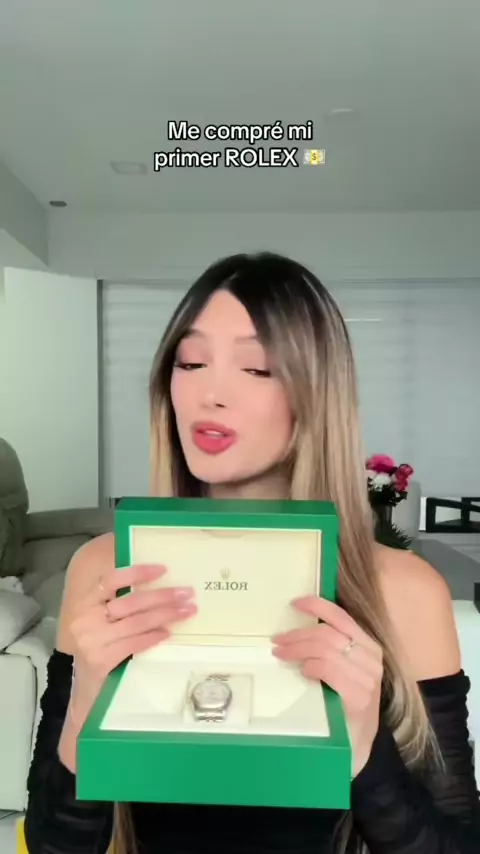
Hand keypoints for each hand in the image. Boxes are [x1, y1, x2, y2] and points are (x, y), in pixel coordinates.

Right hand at [69, 563, 195, 722]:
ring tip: (186, 611)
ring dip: (165, 615)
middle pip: (130, 602)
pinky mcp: (101, 660)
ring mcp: (92, 641)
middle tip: (187, 593)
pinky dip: (153, 637)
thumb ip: (120, 599)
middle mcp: (86, 619)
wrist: (85, 683)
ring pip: (136, 622)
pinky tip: (168, 632)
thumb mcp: (102, 617)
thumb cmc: (99, 642)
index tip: (163, 569)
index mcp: (86, 601)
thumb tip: (156, 577)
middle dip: (162, 596)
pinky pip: (134, 644)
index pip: (111, 580)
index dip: (137, 572)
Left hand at [272, 596, 382, 777]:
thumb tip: (297, 630)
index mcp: (369, 647)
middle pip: (328, 634)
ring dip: (298, 649)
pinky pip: (329, 670)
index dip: (317, 606)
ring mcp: (368, 679)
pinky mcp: (360, 698)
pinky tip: (303, 672)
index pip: (342, 617)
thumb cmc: (344, 705)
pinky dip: (312, 667)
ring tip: (281, 654)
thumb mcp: (341, 671)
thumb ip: (329, 650)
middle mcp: (372, 659)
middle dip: (298, 634)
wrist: (355, 746)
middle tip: (277, 641)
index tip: (295, 603)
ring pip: (325, 650)